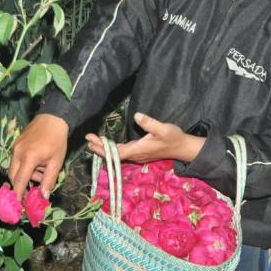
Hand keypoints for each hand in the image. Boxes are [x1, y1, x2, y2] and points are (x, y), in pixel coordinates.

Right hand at [9, 113, 68, 199]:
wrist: (52, 118)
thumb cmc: (57, 140)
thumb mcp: (56, 162)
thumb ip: (49, 180)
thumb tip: (44, 196)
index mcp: (29, 157)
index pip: (20, 181)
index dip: (18, 194)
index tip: (17, 205)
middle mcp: (18, 152)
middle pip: (13, 176)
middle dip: (21, 185)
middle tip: (33, 190)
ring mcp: (15, 147)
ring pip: (15, 168)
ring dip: (25, 175)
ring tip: (41, 172)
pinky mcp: (16, 143)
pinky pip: (16, 159)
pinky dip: (24, 166)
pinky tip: (37, 164)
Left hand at [85, 112, 204, 162]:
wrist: (182, 147)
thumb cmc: (173, 137)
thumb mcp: (163, 128)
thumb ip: (150, 123)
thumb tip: (137, 116)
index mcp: (138, 150)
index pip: (116, 153)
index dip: (103, 148)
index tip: (92, 141)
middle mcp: (135, 155)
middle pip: (113, 155)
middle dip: (100, 148)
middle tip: (88, 139)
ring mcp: (137, 155)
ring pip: (117, 154)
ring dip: (105, 148)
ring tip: (93, 142)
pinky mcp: (139, 152)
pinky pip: (122, 152)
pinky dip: (113, 148)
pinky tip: (107, 145)